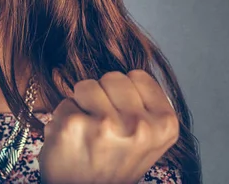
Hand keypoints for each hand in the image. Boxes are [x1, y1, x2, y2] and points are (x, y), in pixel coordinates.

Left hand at [38, 69, 179, 183]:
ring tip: (87, 133)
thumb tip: (127, 64)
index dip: (124, 95)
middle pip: (112, 77)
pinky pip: (64, 102)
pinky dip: (63, 119)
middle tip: (103, 128)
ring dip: (81, 105)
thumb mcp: (146, 138)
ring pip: (86, 85)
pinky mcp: (74, 125)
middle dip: (102, 97)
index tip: (122, 118)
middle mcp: (139, 125)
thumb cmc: (114, 163)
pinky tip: (71, 141)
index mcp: (165, 125)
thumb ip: (143, 105)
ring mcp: (106, 124)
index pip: (137, 76)